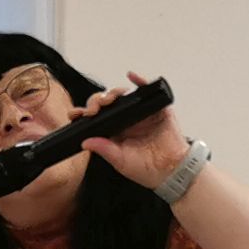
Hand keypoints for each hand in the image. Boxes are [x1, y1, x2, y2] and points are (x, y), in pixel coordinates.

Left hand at [78, 74, 187, 189]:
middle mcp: (125, 120)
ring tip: (109, 98)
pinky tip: (132, 77)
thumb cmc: (147, 169)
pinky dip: (140, 81)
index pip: (95, 118)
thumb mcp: (121, 161)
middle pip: (106, 103)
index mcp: (114, 132)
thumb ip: (104, 149)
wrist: (172, 171)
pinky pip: (146, 90)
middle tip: (94, 108)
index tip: (76, 114)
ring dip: (113, 92)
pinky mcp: (156, 108)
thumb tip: (85, 142)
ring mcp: (140, 112)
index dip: (84, 113)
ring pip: (122, 95)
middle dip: (97, 101)